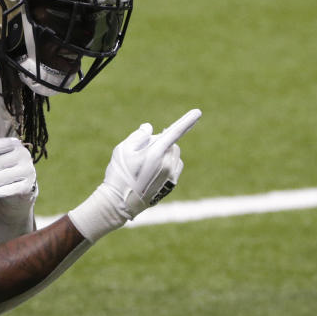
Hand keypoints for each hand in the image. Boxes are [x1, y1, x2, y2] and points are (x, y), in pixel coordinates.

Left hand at [0, 137, 37, 222]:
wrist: (18, 187)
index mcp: (15, 144)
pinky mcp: (29, 186)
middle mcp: (24, 155)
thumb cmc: (0, 169)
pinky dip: (5, 191)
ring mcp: (28, 171)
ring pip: (6, 176)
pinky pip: (16, 189)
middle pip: (1, 162)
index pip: (1, 144)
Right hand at [69, 109, 200, 240]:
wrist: (119, 203)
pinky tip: (152, 172)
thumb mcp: (122, 149)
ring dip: (165, 153)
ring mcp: (171, 175)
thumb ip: (138, 136)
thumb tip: (150, 129)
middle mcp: (167, 164)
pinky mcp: (172, 184)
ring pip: (174, 155)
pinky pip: (175, 167)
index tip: (198, 112)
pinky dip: (168, 164)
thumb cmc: (119, 174)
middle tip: (141, 152)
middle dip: (161, 142)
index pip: (175, 132)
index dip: (187, 121)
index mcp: (156, 153)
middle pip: (171, 144)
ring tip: (146, 164)